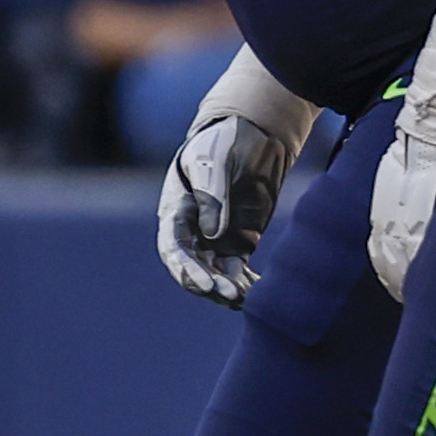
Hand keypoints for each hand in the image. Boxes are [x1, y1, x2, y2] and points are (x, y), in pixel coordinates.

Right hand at [157, 47, 319, 306]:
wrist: (251, 135)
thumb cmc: (227, 141)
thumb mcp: (217, 160)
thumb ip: (213, 194)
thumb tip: (212, 234)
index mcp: (177, 209)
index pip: (174, 247)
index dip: (187, 269)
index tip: (206, 284)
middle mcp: (190, 230)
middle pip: (192, 267)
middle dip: (209, 285)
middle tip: (231, 296)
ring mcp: (213, 238)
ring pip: (214, 274)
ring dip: (227, 290)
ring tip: (248, 301)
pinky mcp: (236, 243)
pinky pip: (237, 271)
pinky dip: (246, 285)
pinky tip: (261, 295)